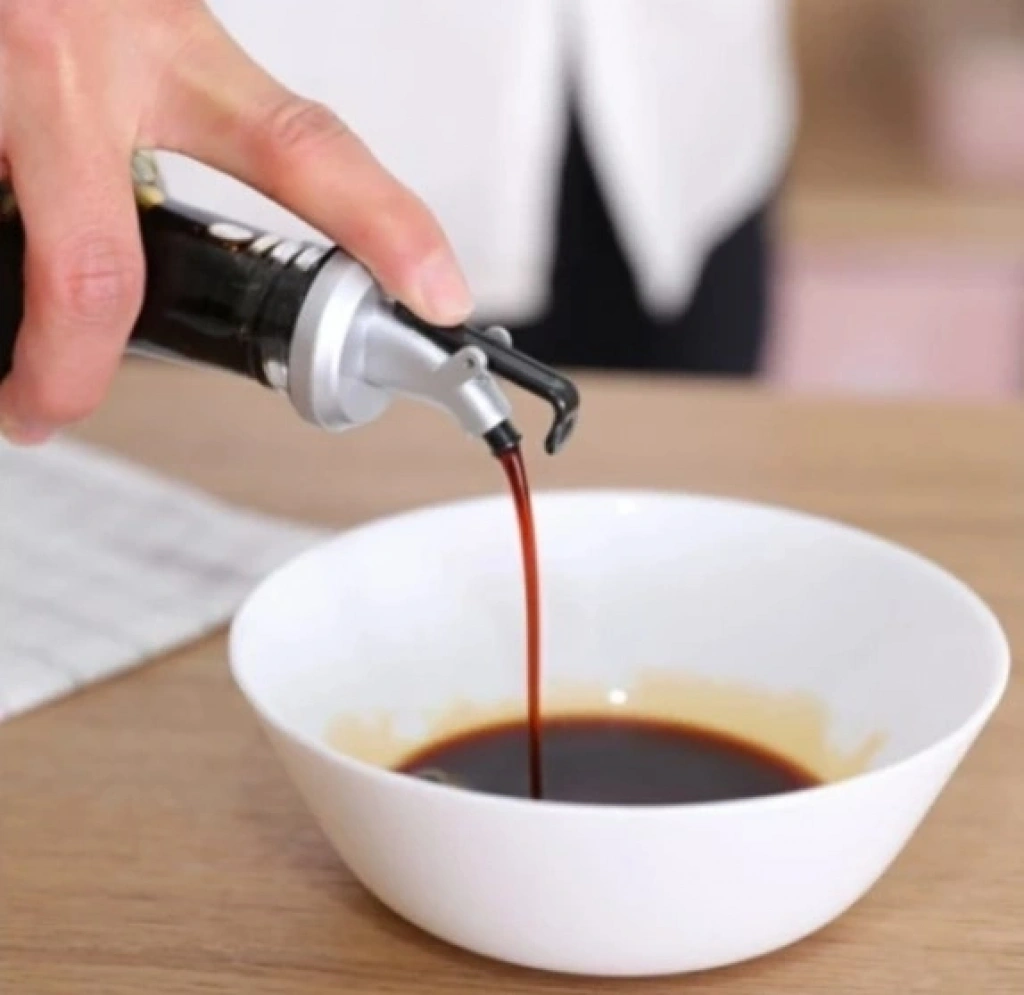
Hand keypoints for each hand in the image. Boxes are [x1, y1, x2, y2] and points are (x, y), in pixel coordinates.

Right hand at [0, 0, 471, 443]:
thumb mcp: (136, 22)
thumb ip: (171, 111)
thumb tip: (174, 220)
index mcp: (169, 46)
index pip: (301, 149)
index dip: (383, 226)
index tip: (438, 295)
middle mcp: (81, 61)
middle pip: (99, 269)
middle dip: (72, 364)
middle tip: (51, 406)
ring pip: (15, 248)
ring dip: (6, 309)